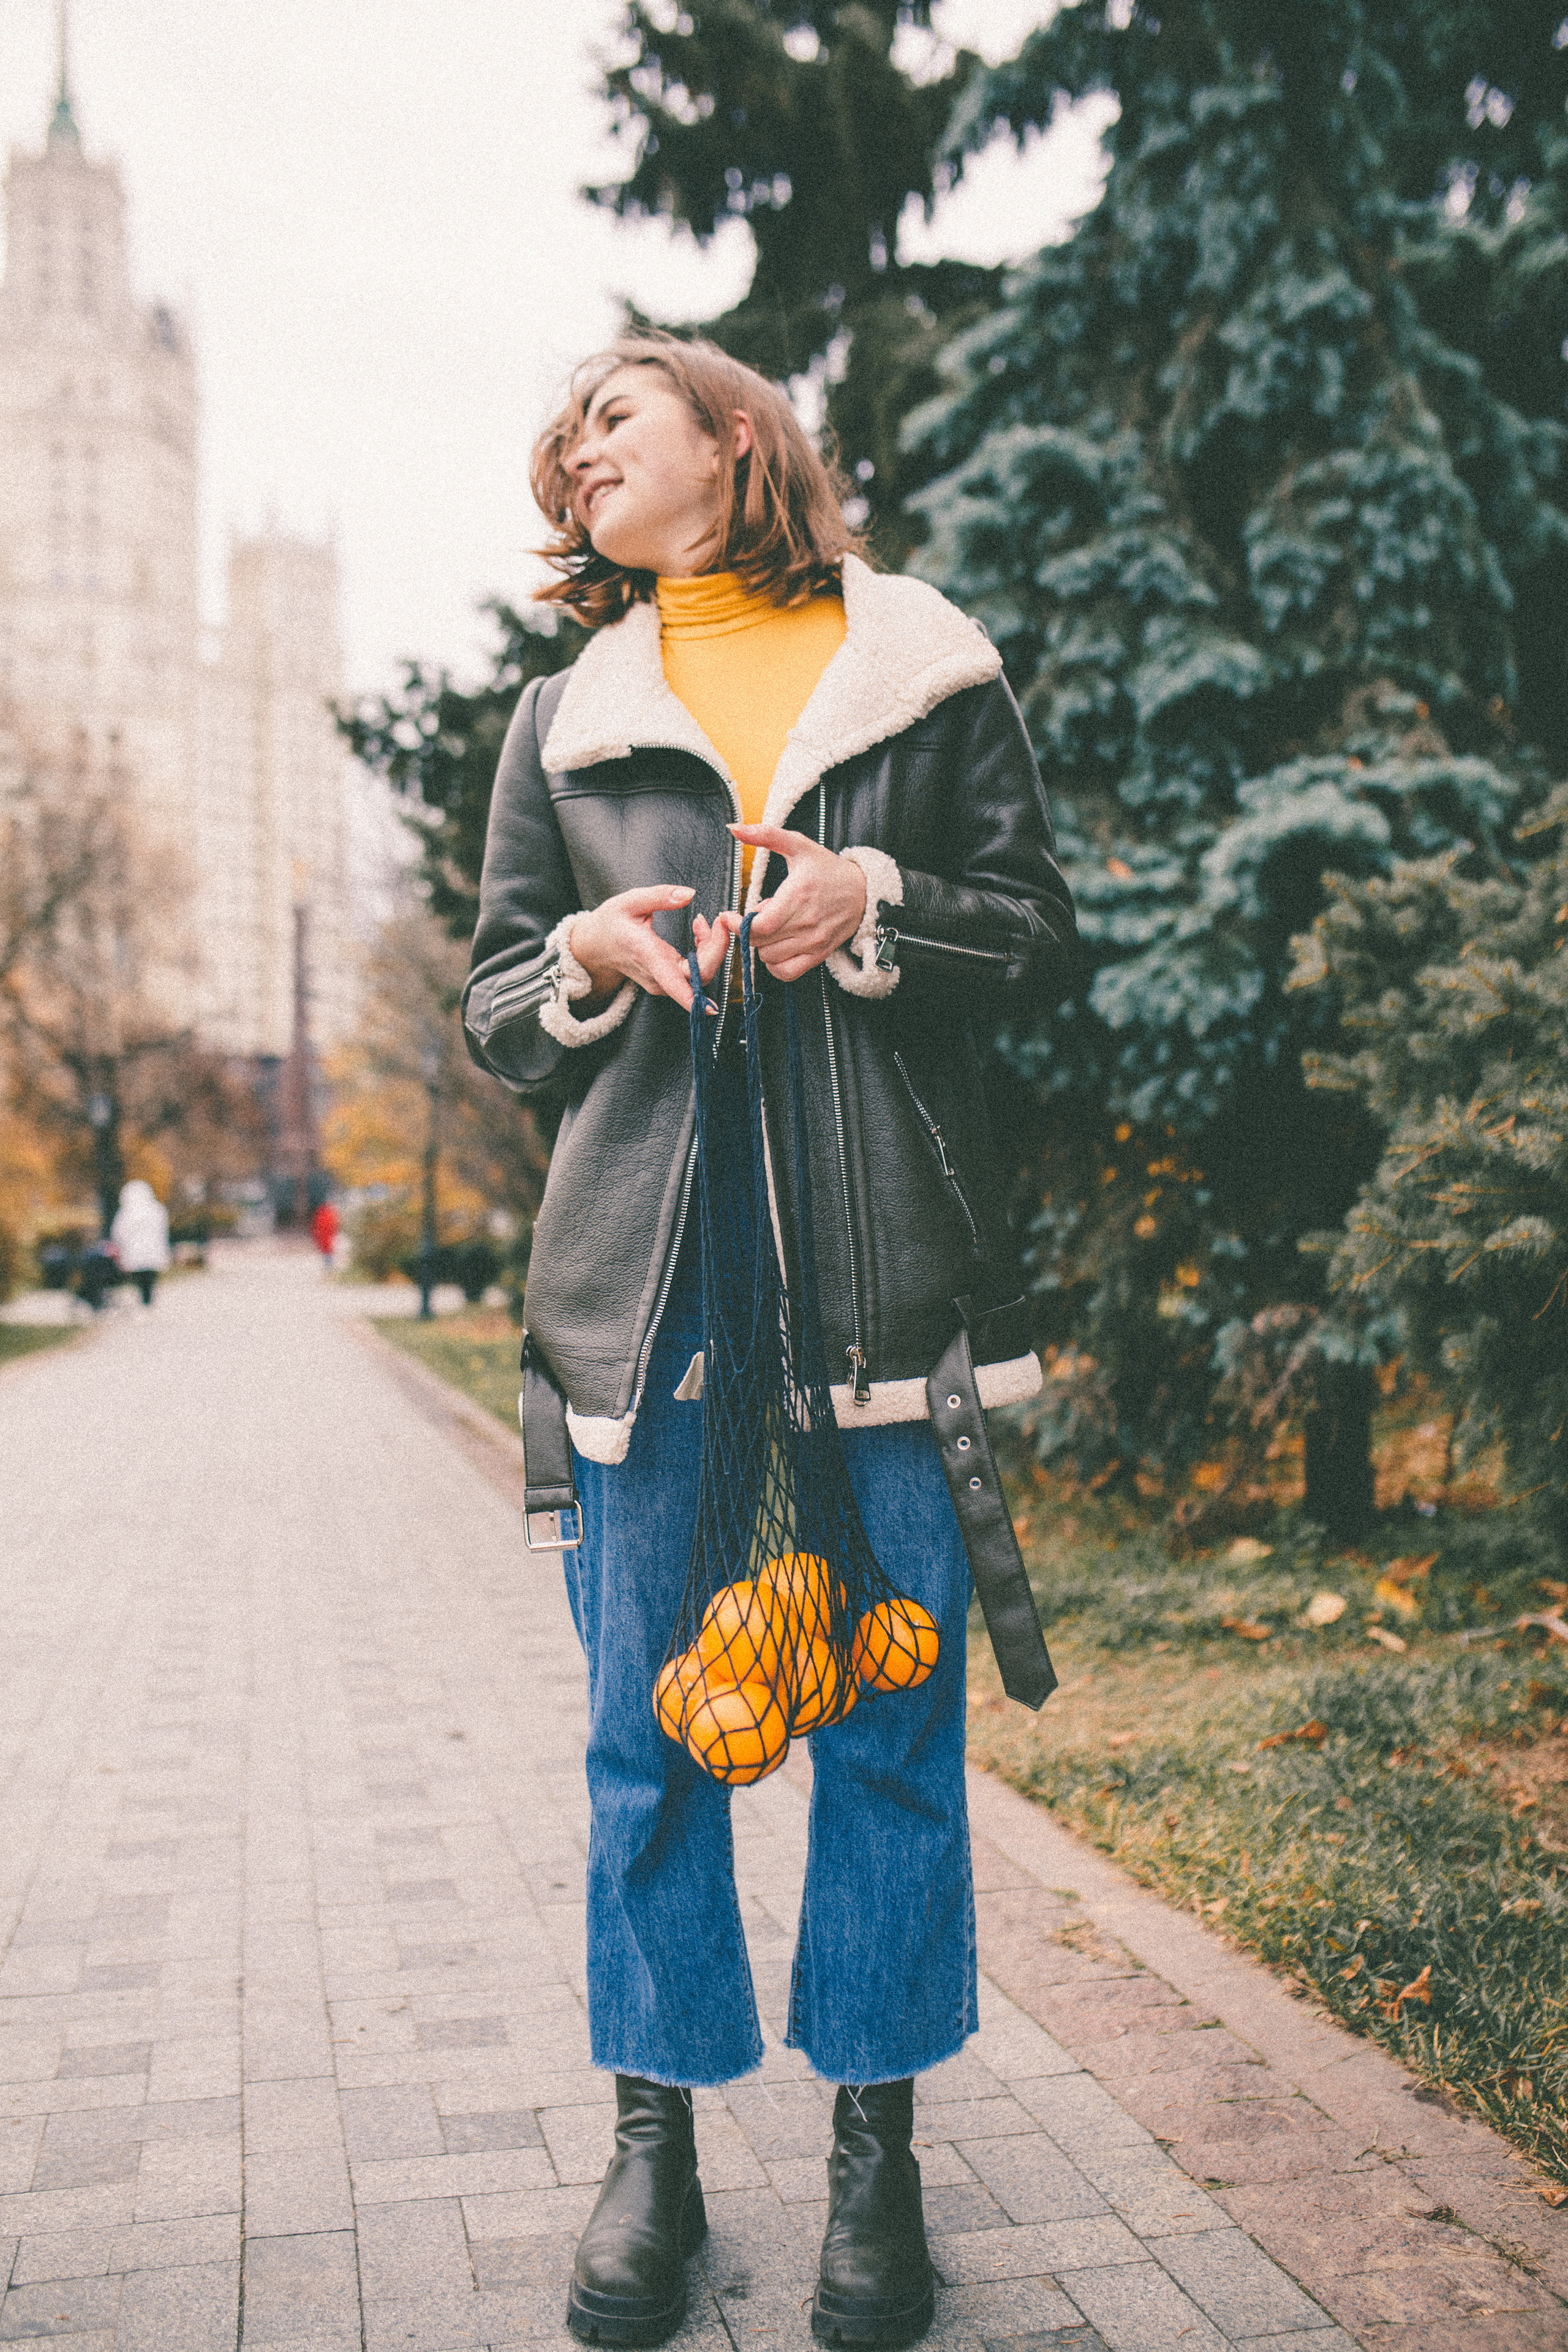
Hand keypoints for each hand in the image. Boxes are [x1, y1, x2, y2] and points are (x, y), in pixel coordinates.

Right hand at [569, 886, 736, 1013]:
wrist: (595, 946)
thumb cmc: (611, 923)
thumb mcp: (630, 901)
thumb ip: (660, 896)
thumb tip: (690, 894)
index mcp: (648, 957)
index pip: (677, 986)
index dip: (697, 1000)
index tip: (715, 1006)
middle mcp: (658, 976)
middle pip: (700, 976)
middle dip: (717, 948)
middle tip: (718, 920)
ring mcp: (664, 983)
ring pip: (701, 974)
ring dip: (711, 947)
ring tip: (700, 923)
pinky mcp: (668, 981)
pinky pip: (696, 971)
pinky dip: (704, 951)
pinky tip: (697, 932)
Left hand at [731, 825, 867, 982]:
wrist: (863, 892)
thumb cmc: (827, 869)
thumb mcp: (798, 845)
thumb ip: (765, 835)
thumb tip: (733, 828)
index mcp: (798, 895)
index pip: (760, 926)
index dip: (737, 925)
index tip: (728, 916)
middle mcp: (806, 923)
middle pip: (760, 943)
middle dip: (749, 930)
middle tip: (757, 914)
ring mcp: (814, 942)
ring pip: (769, 958)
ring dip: (761, 945)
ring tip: (773, 926)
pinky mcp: (819, 955)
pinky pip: (787, 972)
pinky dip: (774, 964)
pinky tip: (776, 947)